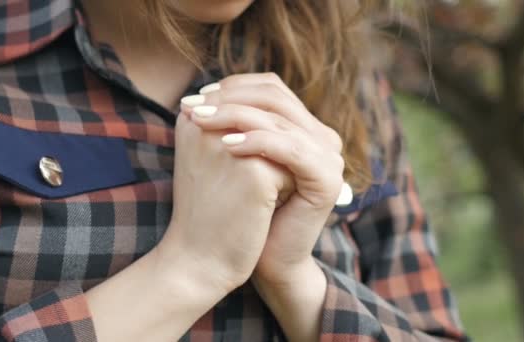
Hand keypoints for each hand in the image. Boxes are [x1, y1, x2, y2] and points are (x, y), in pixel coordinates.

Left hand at [181, 73, 344, 286]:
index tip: (195, 96)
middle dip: (230, 98)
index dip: (233, 87)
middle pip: (276, 98)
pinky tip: (226, 145)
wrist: (253, 256)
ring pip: (279, 120)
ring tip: (200, 121)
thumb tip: (203, 90)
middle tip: (194, 106)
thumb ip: (232, 122)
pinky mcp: (328, 179)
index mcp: (304, 128)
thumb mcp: (234, 155)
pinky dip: (257, 142)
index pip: (271, 89)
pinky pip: (290, 149)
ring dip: (235, 115)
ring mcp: (330, 158)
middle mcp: (322, 138)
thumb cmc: (236, 206)